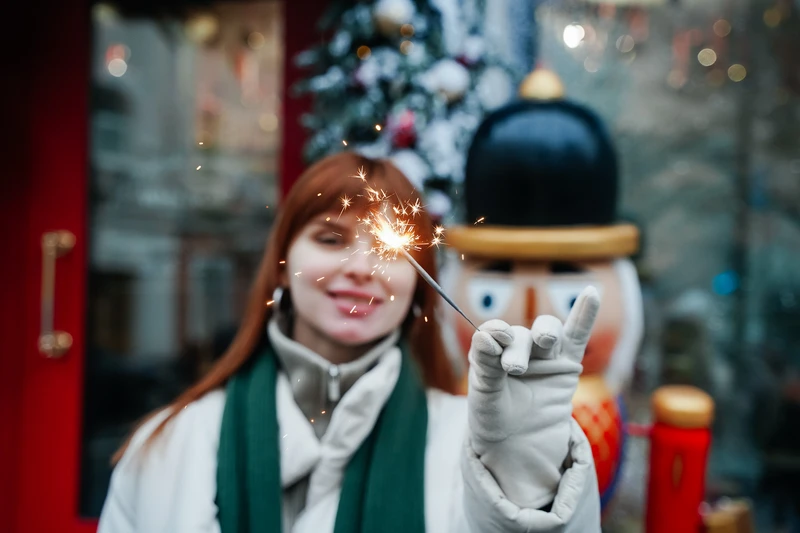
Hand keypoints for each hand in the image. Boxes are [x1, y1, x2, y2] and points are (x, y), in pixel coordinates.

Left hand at [467, 286, 599, 508]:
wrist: (518, 451)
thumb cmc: (494, 422)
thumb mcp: (485, 397)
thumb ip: (486, 366)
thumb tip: (485, 334)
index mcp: (490, 354)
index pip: (493, 333)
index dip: (495, 332)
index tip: (496, 338)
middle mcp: (516, 350)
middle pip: (521, 335)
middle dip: (518, 348)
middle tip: (515, 369)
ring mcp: (543, 357)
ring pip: (548, 332)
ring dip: (546, 332)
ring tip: (544, 341)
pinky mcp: (567, 366)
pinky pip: (577, 337)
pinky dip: (584, 314)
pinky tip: (592, 293)